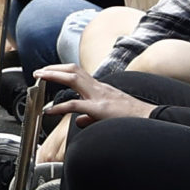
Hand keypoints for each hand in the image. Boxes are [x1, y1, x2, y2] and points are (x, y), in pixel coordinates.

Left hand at [33, 62, 151, 129]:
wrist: (151, 119)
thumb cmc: (132, 118)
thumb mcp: (107, 115)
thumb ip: (90, 117)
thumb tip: (77, 120)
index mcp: (100, 88)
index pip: (78, 73)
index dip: (62, 70)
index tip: (48, 72)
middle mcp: (99, 88)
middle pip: (73, 70)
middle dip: (54, 69)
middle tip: (38, 72)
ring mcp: (100, 96)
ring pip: (73, 78)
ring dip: (54, 76)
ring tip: (39, 79)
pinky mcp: (100, 108)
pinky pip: (75, 104)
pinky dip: (60, 107)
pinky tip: (49, 111)